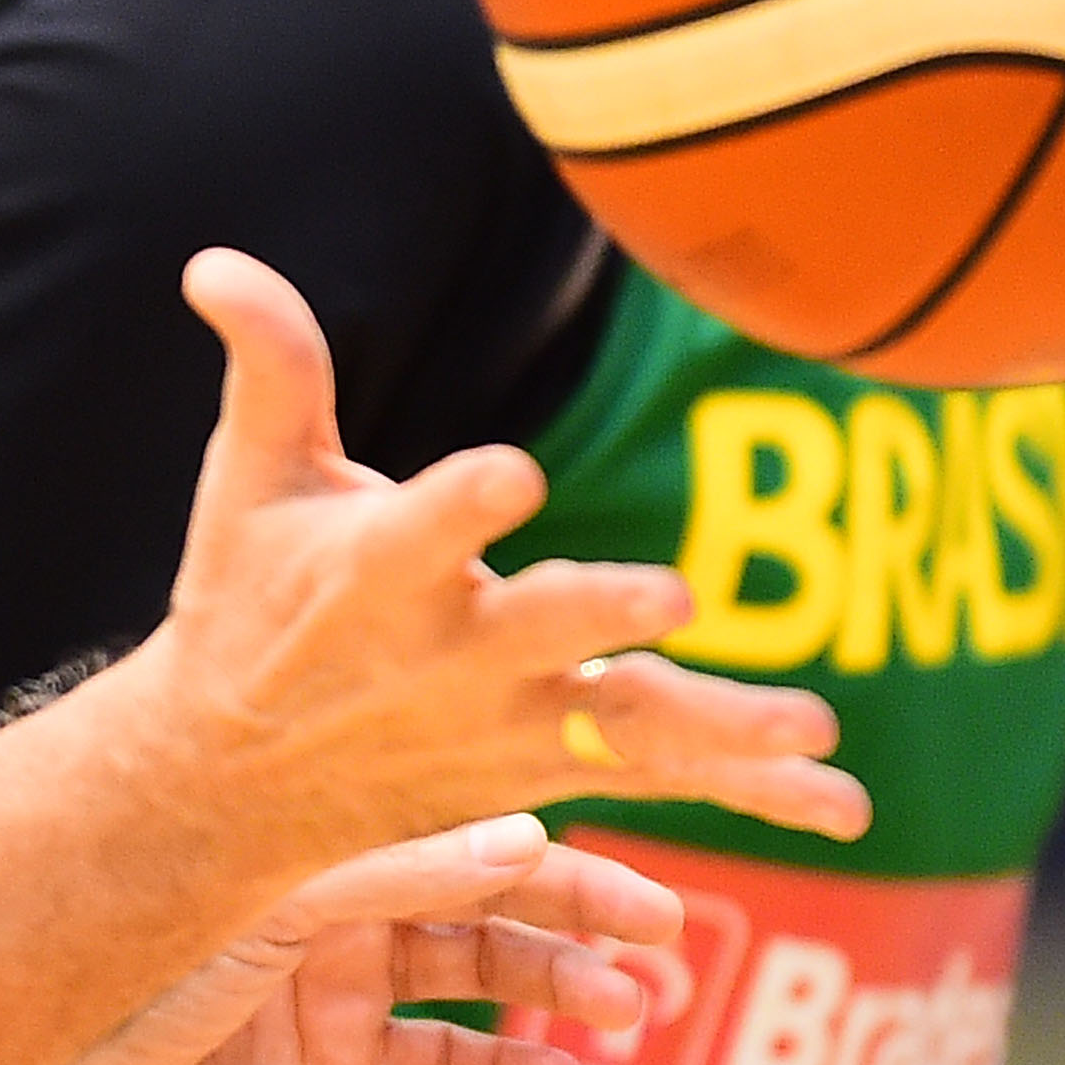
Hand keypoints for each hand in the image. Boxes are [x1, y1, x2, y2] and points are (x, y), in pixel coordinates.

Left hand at [0, 816, 684, 1064]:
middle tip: (666, 938)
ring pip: (477, 981)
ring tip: (631, 1014)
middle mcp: (344, 901)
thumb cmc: (138, 966)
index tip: (625, 845)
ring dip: (558, 994)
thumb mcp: (277, 908)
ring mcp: (340, 985)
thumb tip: (528, 840)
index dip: (548, 838)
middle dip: (578, 916)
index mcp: (328, 834)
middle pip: (488, 899)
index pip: (460, 822)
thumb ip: (399, 876)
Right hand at [126, 249, 866, 866]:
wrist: (226, 783)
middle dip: (600, 615)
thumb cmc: (249, 602)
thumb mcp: (249, 482)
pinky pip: (661, 781)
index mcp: (375, 575)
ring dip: (721, 731)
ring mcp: (506, 724)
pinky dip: (751, 790)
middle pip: (537, 633)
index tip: (512, 472)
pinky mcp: (547, 772)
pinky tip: (846, 803)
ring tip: (815, 732)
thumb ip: (272, 367)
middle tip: (672, 597)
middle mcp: (449, 656)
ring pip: (621, 728)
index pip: (422, 531)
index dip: (465, 501)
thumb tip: (217, 261)